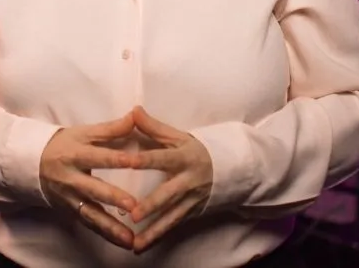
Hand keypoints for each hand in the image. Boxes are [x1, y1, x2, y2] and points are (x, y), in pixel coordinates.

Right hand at [40, 113, 138, 249]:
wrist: (31, 163)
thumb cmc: (63, 144)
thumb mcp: (83, 132)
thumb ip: (111, 128)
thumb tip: (136, 115)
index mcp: (75, 154)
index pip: (98, 156)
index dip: (116, 159)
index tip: (135, 162)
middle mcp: (71, 178)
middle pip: (94, 189)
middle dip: (113, 199)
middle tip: (133, 207)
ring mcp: (70, 198)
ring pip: (92, 214)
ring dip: (111, 228)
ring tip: (131, 238)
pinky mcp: (71, 212)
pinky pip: (90, 225)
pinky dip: (106, 234)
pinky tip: (123, 242)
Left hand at [127, 106, 212, 253]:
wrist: (230, 169)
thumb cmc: (197, 149)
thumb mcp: (179, 136)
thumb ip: (154, 127)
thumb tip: (133, 110)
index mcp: (183, 157)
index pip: (161, 158)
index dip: (145, 159)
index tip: (128, 161)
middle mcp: (188, 180)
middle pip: (168, 194)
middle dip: (151, 206)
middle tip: (132, 214)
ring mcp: (191, 199)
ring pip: (171, 218)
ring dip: (153, 231)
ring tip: (134, 243)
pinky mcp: (191, 213)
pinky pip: (173, 227)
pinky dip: (158, 238)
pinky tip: (141, 247)